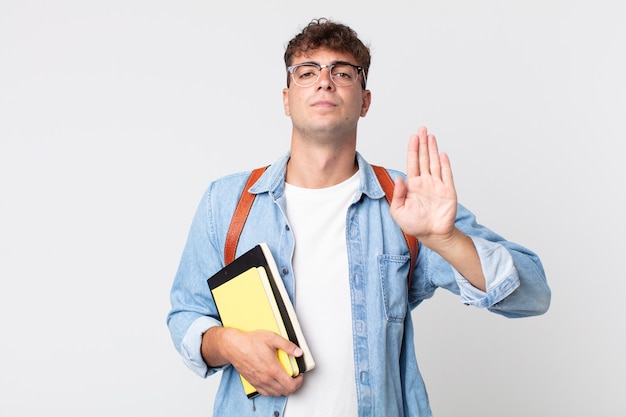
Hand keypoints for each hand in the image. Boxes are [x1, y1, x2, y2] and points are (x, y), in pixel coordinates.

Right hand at [202, 327, 303, 396]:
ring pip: (276, 393)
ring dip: (283, 388)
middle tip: (294, 377)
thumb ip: (288, 345)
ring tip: (286, 378)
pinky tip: (274, 382)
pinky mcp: (253, 383)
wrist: (233, 346)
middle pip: (285, 391)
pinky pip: (266, 393)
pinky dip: (273, 390)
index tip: (300, 375)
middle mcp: (266, 378)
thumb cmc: (250, 342)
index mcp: (272, 369)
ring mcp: (259, 382)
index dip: (299, 382)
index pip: (291, 385)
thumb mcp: (272, 338)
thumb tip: (299, 352)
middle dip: (293, 385)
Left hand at [390, 126, 456, 246]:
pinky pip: (447, 174)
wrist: (432, 235)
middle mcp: (425, 182)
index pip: (412, 163)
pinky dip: (445, 164)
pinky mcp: (448, 191)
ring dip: (433, 149)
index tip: (413, 137)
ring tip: (431, 136)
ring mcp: (437, 185)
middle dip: (423, 144)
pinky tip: (442, 154)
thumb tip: (399, 179)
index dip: (413, 150)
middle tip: (422, 129)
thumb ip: (397, 194)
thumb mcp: (398, 211)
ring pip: (435, 163)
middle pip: (424, 159)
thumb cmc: (414, 225)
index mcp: (412, 186)